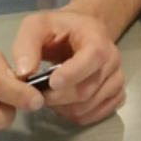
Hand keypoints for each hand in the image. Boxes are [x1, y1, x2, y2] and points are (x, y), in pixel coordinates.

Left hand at [12, 7, 124, 124]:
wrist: (78, 33)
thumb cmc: (57, 29)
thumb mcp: (36, 26)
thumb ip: (26, 45)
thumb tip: (24, 73)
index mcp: (96, 34)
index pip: (94, 55)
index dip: (74, 72)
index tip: (51, 82)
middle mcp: (112, 57)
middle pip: (88, 87)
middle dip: (58, 96)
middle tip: (37, 93)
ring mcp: (116, 77)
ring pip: (88, 105)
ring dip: (63, 107)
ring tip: (48, 95)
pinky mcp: (115, 94)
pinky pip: (93, 115)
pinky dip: (73, 114)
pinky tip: (62, 102)